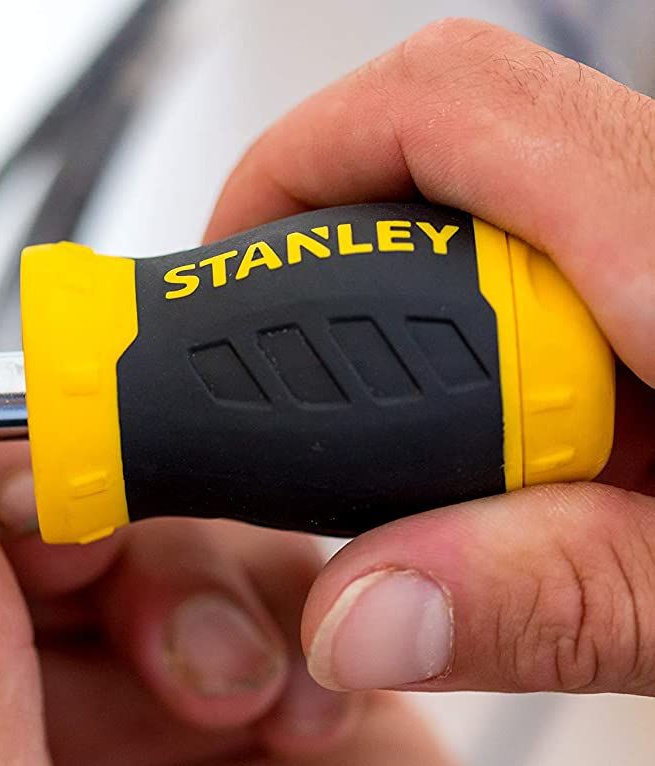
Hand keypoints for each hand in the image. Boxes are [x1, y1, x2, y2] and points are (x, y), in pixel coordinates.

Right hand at [205, 18, 654, 696]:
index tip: (234, 290)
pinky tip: (557, 450)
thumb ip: (555, 597)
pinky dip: (522, 344)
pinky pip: (581, 258)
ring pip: (513, 211)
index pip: (436, 105)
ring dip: (442, 324)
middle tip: (339, 401)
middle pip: (452, 146)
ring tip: (464, 451)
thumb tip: (361, 611)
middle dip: (350, 264)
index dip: (293, 171)